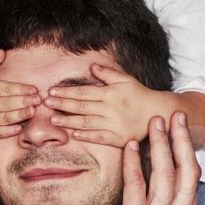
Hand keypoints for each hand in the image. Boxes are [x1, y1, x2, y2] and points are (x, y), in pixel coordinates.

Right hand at [0, 49, 41, 141]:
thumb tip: (2, 52)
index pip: (5, 89)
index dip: (21, 89)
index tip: (34, 89)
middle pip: (7, 103)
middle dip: (24, 101)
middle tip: (38, 100)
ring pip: (5, 118)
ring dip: (20, 115)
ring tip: (33, 111)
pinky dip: (8, 132)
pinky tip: (19, 128)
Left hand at [45, 62, 172, 148]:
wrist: (159, 113)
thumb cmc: (140, 95)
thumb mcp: (126, 80)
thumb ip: (108, 73)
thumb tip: (91, 66)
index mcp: (110, 93)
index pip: (83, 92)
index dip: (66, 92)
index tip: (51, 92)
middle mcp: (110, 108)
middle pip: (82, 106)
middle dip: (62, 104)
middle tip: (46, 103)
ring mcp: (114, 124)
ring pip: (87, 122)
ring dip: (69, 121)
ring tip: (54, 119)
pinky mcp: (118, 138)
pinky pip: (100, 137)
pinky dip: (87, 136)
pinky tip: (74, 135)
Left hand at [97, 111, 200, 204]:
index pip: (194, 183)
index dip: (189, 155)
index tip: (184, 135)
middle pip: (186, 171)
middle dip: (183, 141)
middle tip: (178, 116)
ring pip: (165, 174)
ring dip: (161, 144)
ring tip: (156, 122)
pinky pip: (136, 187)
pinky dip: (135, 164)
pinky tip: (131, 147)